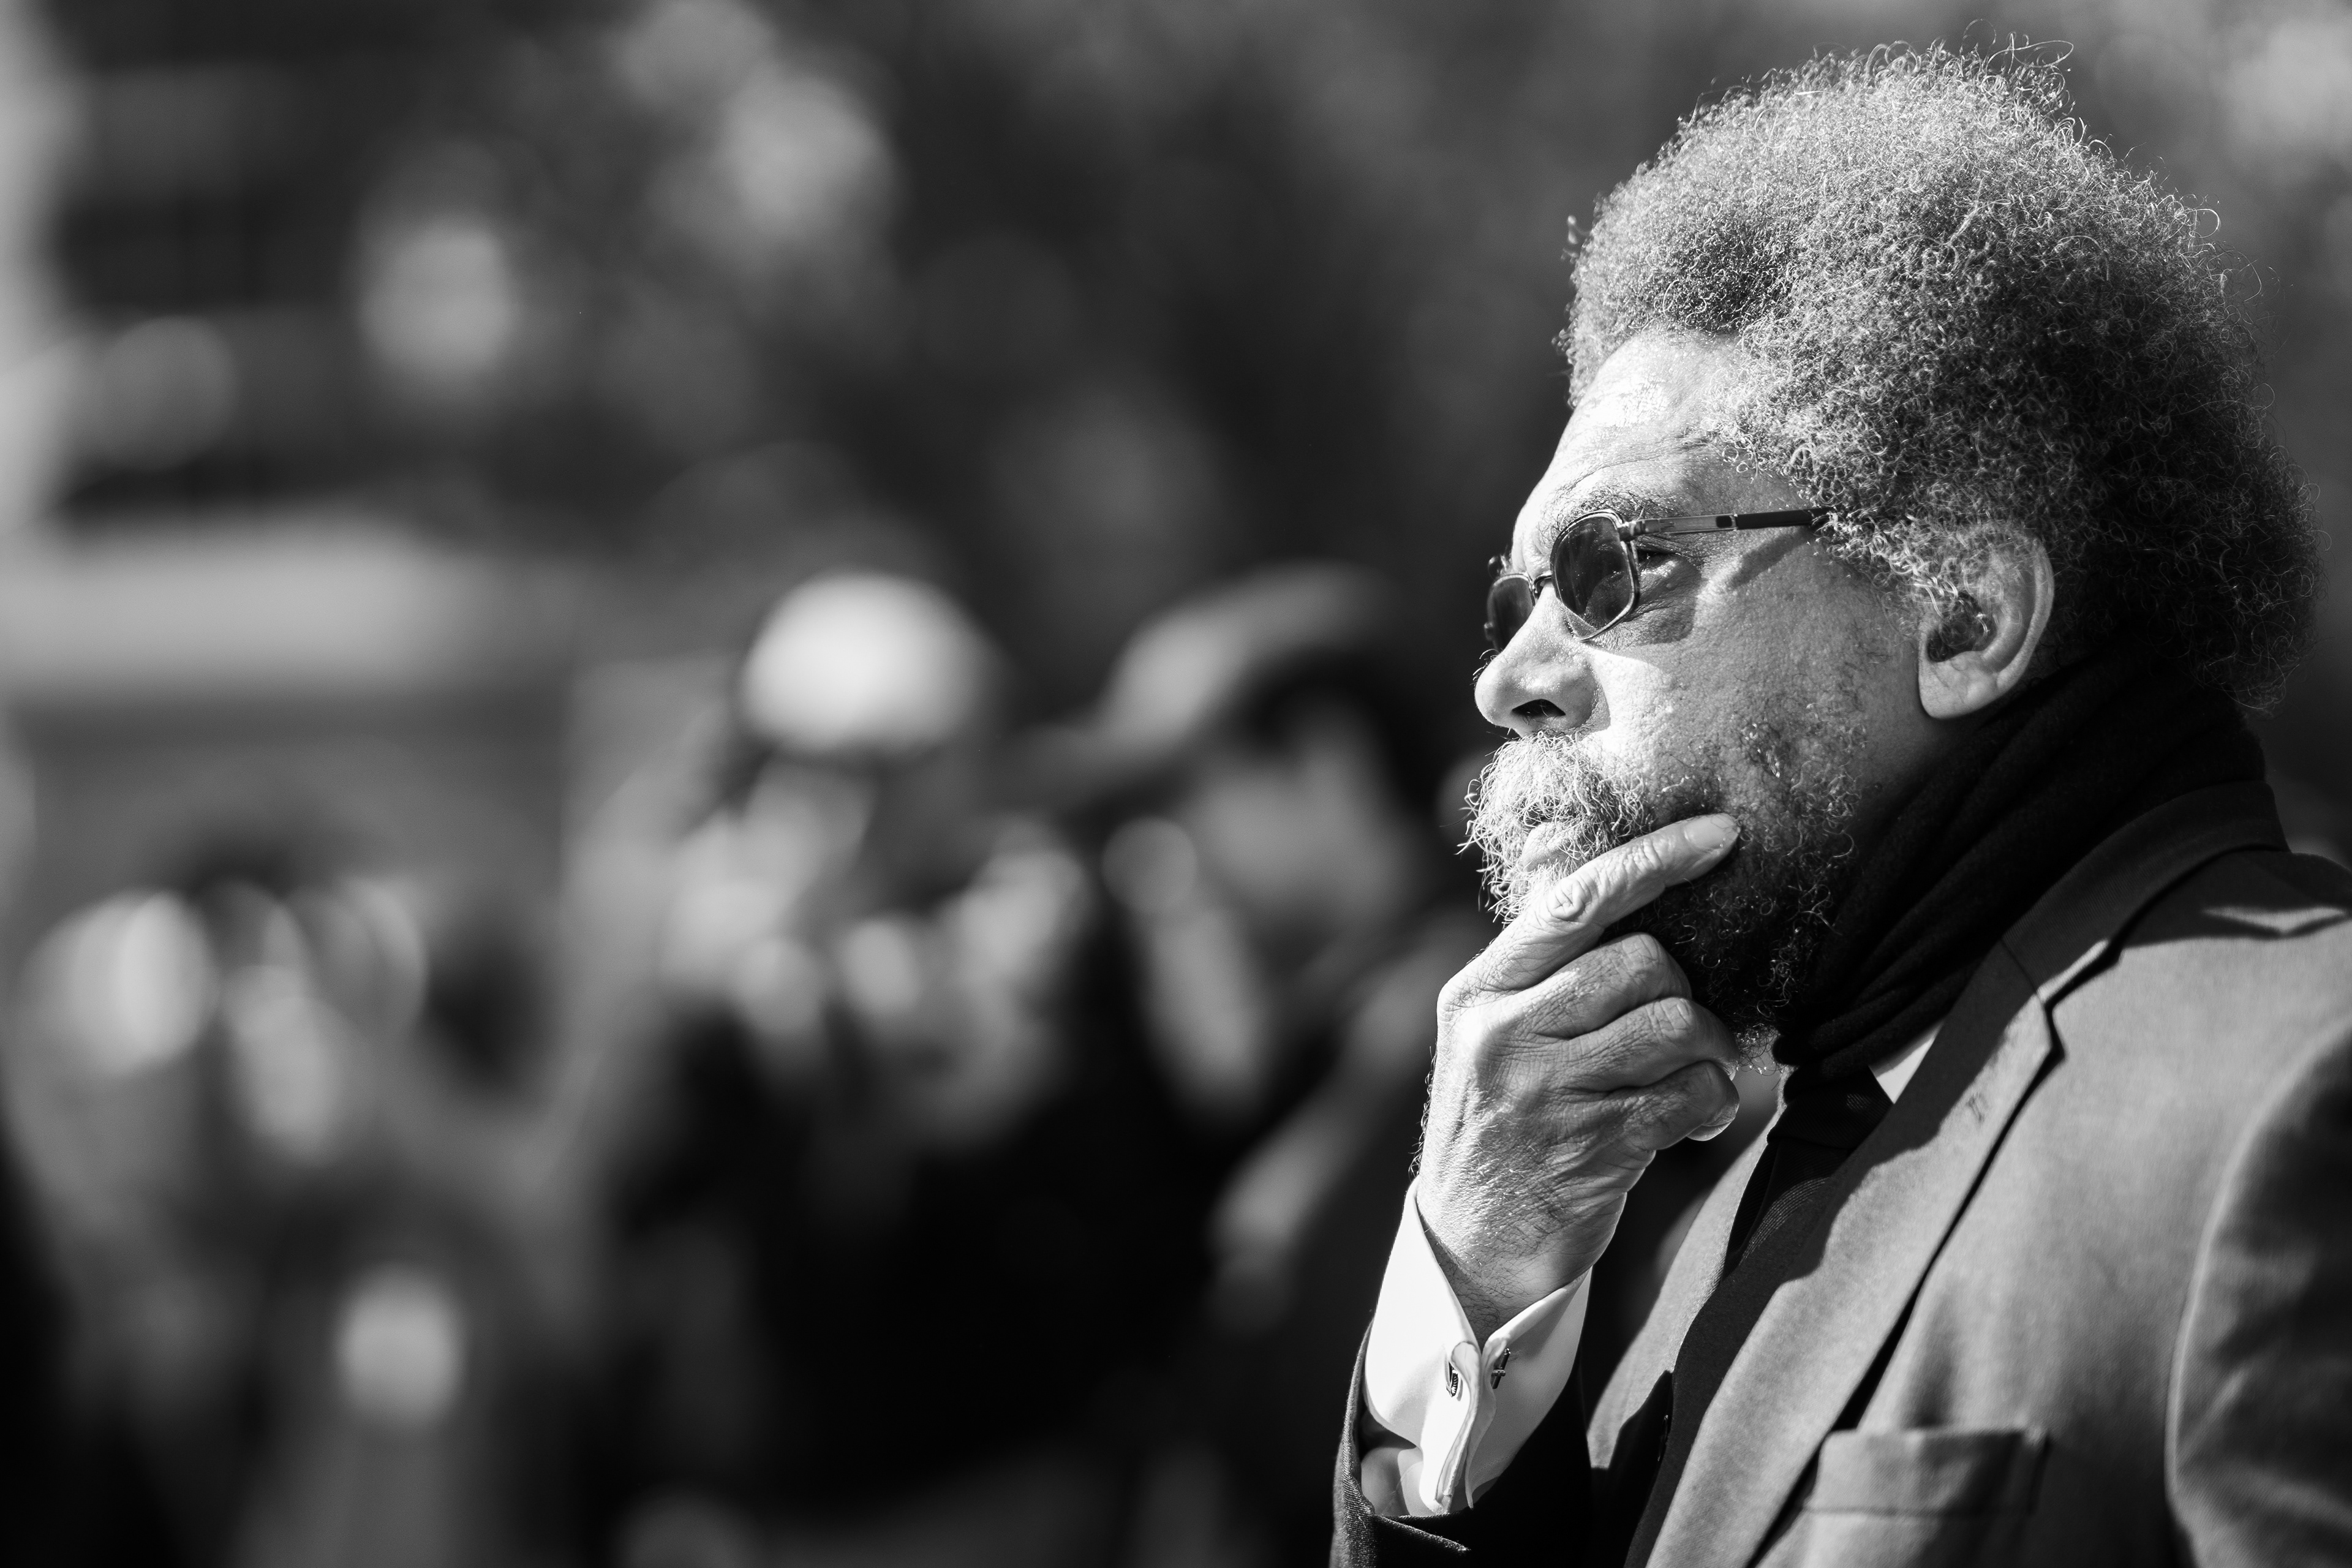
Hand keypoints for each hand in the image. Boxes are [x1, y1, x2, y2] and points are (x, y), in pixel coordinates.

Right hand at [1417, 816, 1744, 1338]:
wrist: (1473, 1245)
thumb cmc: (1500, 1120)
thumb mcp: (1493, 1028)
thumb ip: (1535, 946)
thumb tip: (1556, 837)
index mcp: (1480, 991)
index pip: (1576, 900)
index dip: (1655, 859)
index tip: (1721, 835)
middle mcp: (1503, 1033)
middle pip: (1642, 962)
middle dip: (1684, 991)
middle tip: (1679, 1029)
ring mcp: (1544, 1092)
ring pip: (1674, 1024)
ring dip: (1707, 1050)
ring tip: (1691, 1075)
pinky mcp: (1590, 1149)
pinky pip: (1690, 1095)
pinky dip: (1712, 1106)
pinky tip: (1692, 1123)